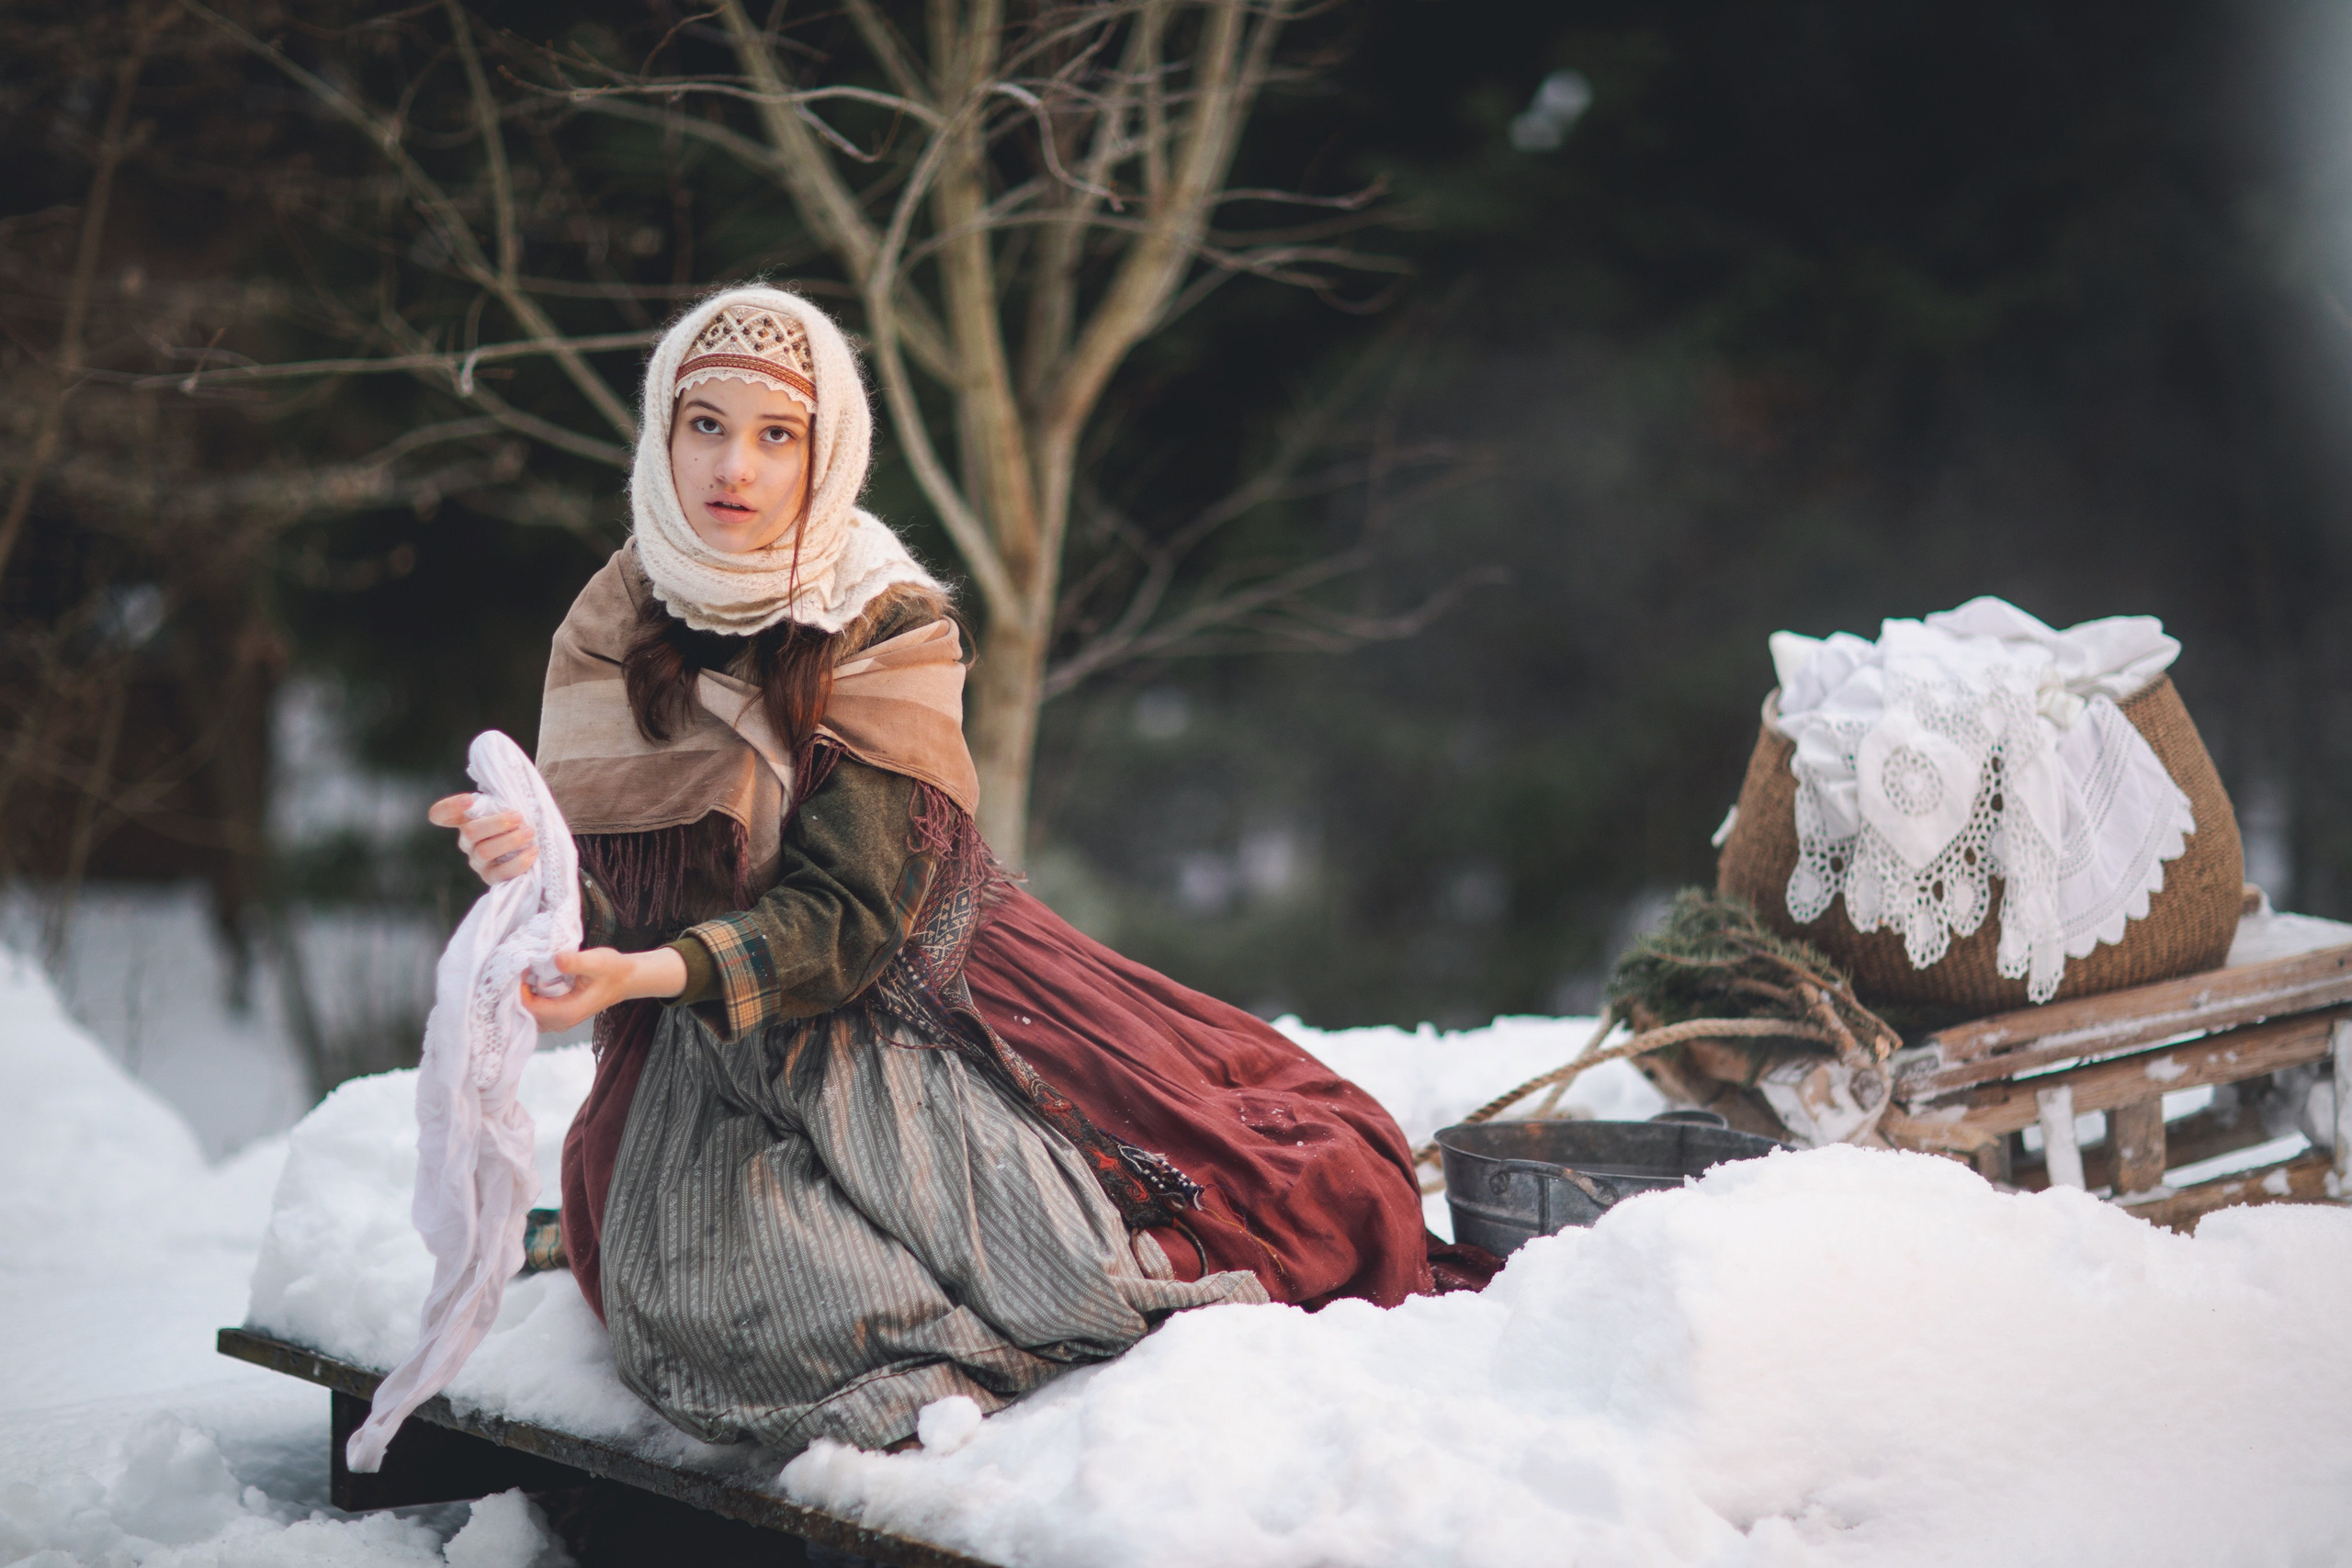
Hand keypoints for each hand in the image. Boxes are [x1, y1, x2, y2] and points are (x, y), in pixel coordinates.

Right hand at [429, 792, 537, 885]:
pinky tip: (532, 851)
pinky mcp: (491, 878)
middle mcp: (467, 842)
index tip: (469, 800)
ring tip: (530, 833)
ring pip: (484, 851)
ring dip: (510, 841)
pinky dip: (518, 862)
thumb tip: (506, 766)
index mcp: (466, 820)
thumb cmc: (517, 820)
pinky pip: (501, 873)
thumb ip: (500, 792)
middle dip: (497, 823)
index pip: (440, 814)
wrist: (533, 845)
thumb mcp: (507, 805)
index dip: (450, 807)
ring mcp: (477, 861)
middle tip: (518, 817)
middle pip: (470, 832)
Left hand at [519, 947, 687, 1033]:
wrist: (627, 979)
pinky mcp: (559, 1014)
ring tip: (526, 973)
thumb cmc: (614, 970)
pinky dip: (530, 997)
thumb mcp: (596, 961)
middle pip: (524, 1013)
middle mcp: (560, 1022)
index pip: (528, 1007)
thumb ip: (575, 962)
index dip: (519, 988)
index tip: (523, 967)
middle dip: (518, 992)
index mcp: (566, 1012)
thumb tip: (555, 959)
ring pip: (528, 1014)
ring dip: (523, 995)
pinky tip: (534, 980)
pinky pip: (536, 1011)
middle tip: (521, 968)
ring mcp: (559, 1021)